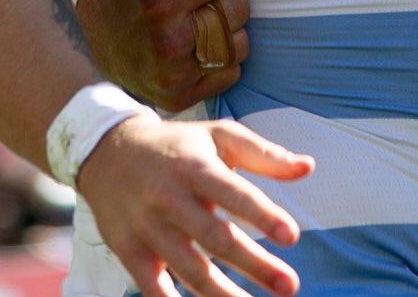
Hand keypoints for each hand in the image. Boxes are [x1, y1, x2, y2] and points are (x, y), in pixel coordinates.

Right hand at [77, 0, 250, 112]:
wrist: (79, 45)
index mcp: (161, 2)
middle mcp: (169, 44)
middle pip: (237, 9)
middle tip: (188, 3)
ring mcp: (174, 77)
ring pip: (238, 44)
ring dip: (222, 31)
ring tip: (191, 25)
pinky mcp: (179, 97)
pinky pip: (230, 72)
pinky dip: (218, 59)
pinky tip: (191, 49)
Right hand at [78, 114, 310, 296]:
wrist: (108, 151)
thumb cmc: (180, 145)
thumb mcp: (220, 136)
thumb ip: (264, 155)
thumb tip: (309, 168)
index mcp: (195, 168)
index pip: (233, 194)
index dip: (262, 215)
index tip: (292, 236)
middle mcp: (169, 199)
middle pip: (215, 238)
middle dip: (254, 264)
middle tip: (289, 286)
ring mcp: (146, 228)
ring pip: (188, 268)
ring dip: (223, 294)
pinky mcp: (128, 251)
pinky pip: (151, 286)